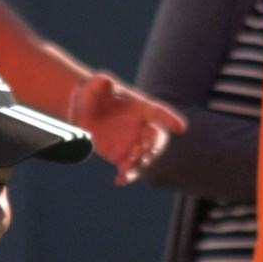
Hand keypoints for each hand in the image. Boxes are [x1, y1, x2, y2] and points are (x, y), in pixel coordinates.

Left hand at [67, 74, 184, 184]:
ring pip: (143, 158)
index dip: (171, 120)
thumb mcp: (96, 85)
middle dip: (154, 149)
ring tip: (127, 171)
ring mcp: (133, 144)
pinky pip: (128, 169)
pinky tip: (119, 181)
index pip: (160, 113)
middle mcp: (142, 128)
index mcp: (142, 108)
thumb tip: (105, 80)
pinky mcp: (121, 157)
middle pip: (156, 140)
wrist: (82, 110)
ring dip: (140, 165)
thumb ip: (102, 83)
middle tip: (145, 155)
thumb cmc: (94, 93)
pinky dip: (126, 177)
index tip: (181, 128)